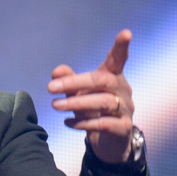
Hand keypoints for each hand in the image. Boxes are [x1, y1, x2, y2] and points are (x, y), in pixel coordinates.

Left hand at [49, 29, 134, 163]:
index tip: (126, 33)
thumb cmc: (94, 111)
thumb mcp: (79, 94)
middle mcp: (123, 90)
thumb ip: (69, 81)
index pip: (118, 59)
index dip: (121, 47)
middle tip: (50, 87)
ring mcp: (126, 109)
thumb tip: (56, 72)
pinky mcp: (123, 128)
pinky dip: (84, 123)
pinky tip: (68, 123)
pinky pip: (104, 123)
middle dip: (75, 82)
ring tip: (56, 105)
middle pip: (103, 80)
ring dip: (76, 103)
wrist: (110, 142)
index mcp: (114, 77)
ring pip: (104, 102)